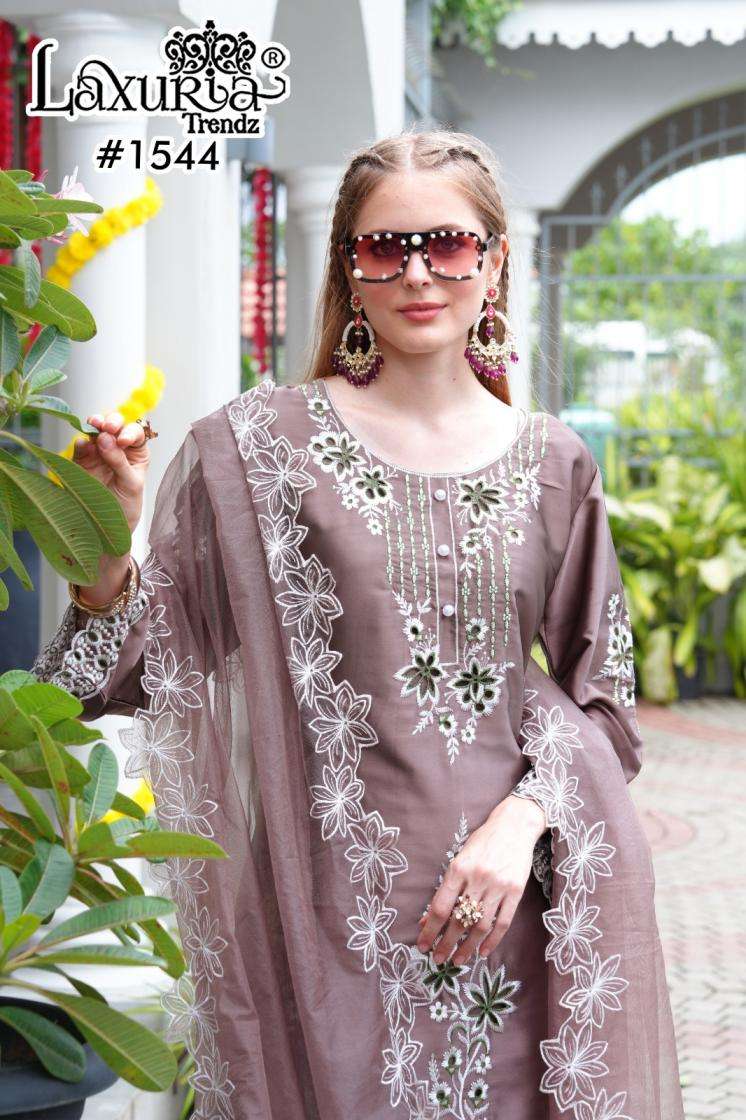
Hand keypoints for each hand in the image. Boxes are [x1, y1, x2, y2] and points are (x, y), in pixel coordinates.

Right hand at [72, 410, 149, 533]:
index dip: (129, 432)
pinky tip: (83, 443)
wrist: (107, 525)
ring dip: (95, 424)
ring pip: (96, 431)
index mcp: (136, 452)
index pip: (135, 433)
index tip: (123, 441)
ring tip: (94, 425)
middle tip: (107, 427)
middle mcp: (117, 447)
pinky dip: (81, 442)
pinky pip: (80, 446)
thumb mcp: (130, 484)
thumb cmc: (126, 505)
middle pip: (115, 425)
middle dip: (112, 422)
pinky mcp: (82, 459)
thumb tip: (105, 438)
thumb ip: (120, 462)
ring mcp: (98, 451)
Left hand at [415, 795, 546, 967]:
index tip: (422, 945)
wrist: (514, 826)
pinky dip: (492, 940)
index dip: (430, 930)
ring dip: (467, 947)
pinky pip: (503, 923)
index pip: (440, 907)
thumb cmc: (482, 842)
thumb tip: (427, 919)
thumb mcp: (459, 859)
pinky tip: (482, 951)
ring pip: (480, 926)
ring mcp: (498, 886)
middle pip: (459, 920)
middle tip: (437, 960)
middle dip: (445, 943)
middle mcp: (478, 878)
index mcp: (458, 868)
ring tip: (457, 960)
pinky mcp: (516, 892)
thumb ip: (446, 889)